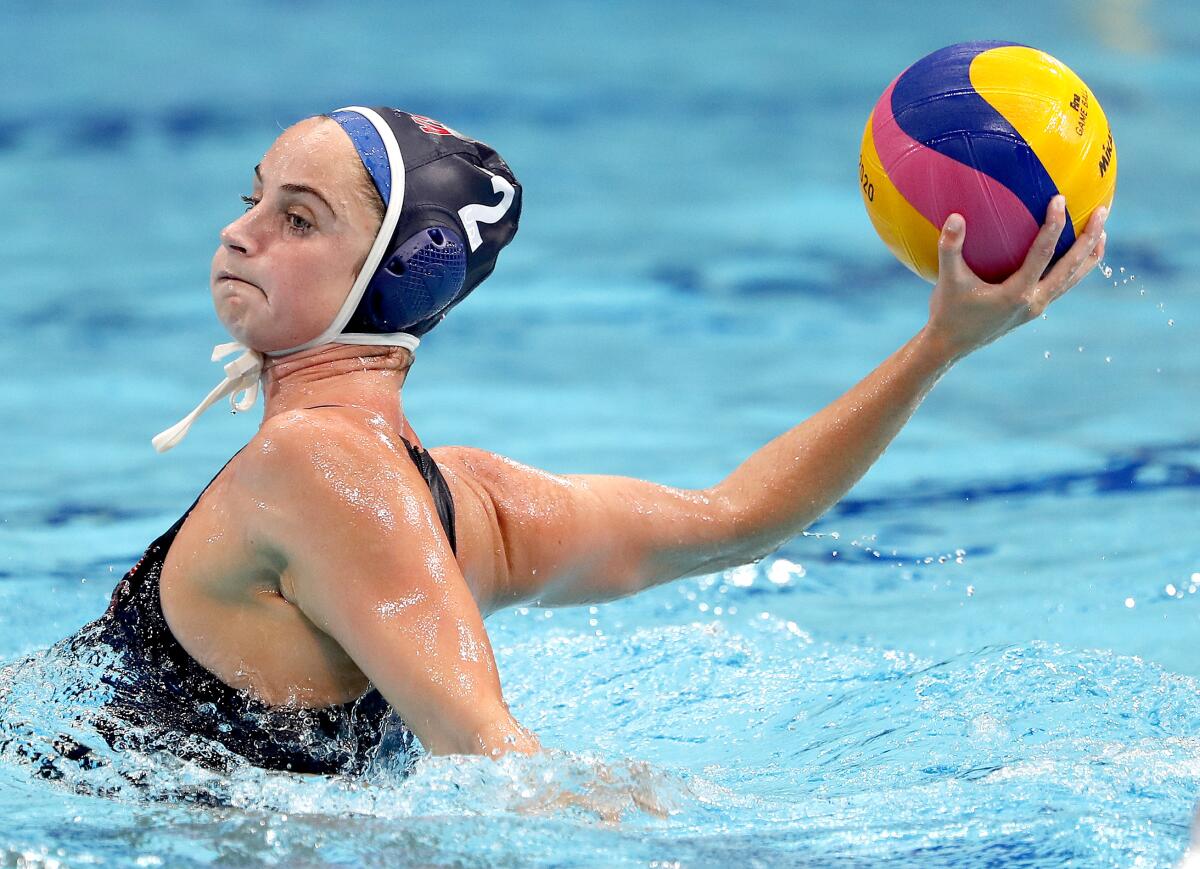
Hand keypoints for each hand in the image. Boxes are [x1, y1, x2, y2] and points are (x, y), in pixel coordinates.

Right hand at [923, 195, 1108, 361]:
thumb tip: (956, 216)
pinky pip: (1061, 285)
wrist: (950, 346)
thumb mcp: (947, 279)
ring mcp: (1036, 307)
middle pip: (1072, 267)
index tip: (1059, 200)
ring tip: (1101, 234)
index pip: (1043, 254)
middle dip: (1089, 238)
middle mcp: (1033, 301)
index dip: (1053, 225)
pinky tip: (1073, 255)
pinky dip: (1074, 269)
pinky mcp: (1033, 310)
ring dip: (1089, 256)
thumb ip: (950, 248)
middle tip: (1102, 210)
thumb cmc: (948, 311)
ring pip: (1073, 279)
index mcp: (1016, 293)